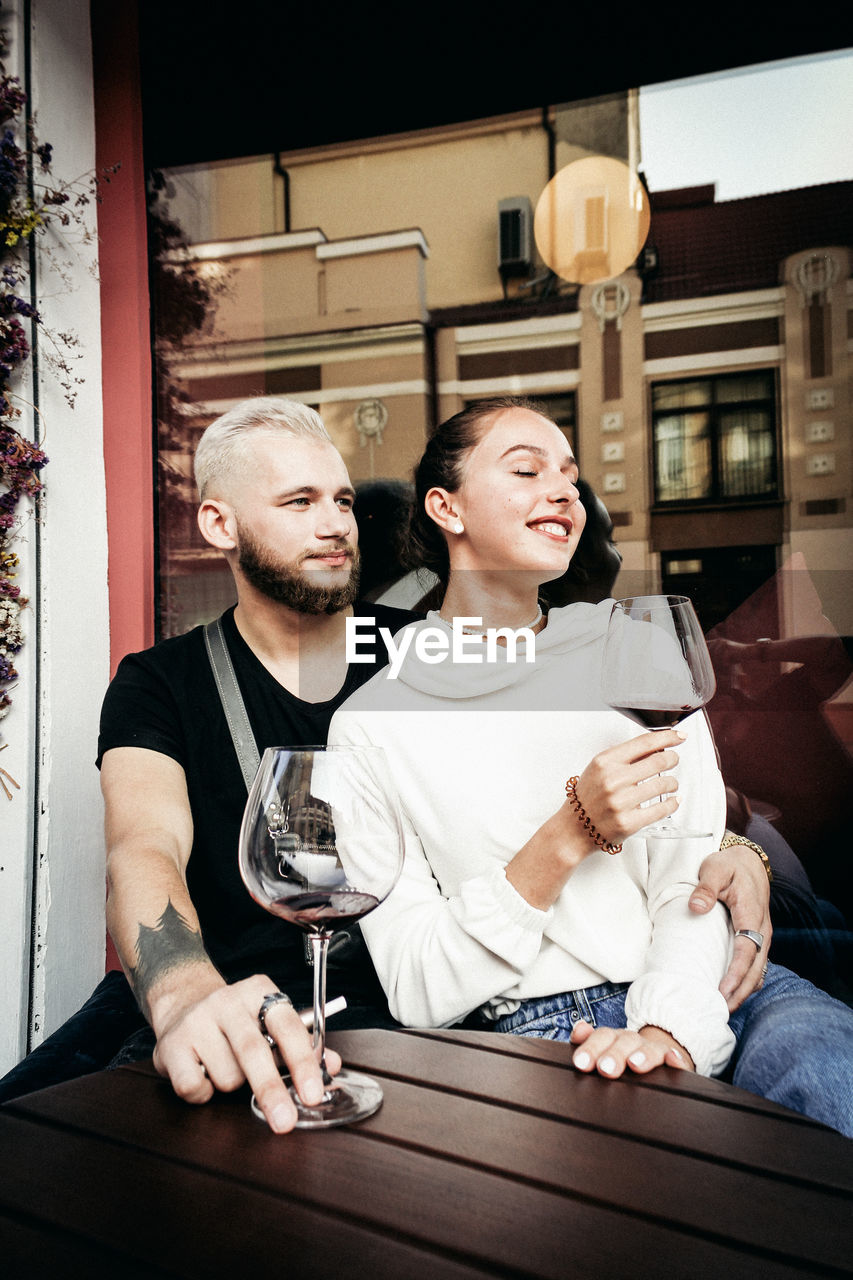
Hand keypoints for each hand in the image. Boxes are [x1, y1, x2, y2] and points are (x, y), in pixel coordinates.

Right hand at [151, 973, 341, 1131]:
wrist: (183, 1002)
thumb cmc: (237, 1021)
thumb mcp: (270, 1022)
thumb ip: (301, 1045)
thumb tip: (333, 1066)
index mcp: (259, 992)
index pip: (287, 1027)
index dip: (302, 1062)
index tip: (314, 1094)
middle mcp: (227, 1002)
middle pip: (254, 1052)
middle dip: (271, 1091)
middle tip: (286, 1121)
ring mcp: (196, 1021)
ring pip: (227, 1076)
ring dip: (232, 1086)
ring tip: (227, 1067)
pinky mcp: (171, 1045)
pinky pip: (195, 1087)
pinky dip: (204, 1093)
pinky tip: (204, 1074)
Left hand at [570, 1019, 693, 1076]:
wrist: (655, 1054)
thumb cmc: (622, 1056)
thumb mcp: (603, 1050)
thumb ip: (588, 1041)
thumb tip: (578, 1030)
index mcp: (614, 1038)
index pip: (602, 1037)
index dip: (591, 1048)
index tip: (581, 1064)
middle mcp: (633, 1041)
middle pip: (624, 1041)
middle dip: (614, 1054)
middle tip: (605, 1069)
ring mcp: (654, 1050)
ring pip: (649, 1048)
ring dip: (643, 1055)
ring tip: (635, 1065)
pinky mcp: (674, 1061)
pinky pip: (677, 1058)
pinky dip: (676, 1059)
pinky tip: (674, 1063)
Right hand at [572, 730, 683, 846]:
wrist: (574, 827)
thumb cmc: (589, 796)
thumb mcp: (600, 768)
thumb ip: (626, 756)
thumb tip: (657, 746)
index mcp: (605, 762)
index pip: (644, 743)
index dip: (667, 737)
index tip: (679, 736)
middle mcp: (613, 780)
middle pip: (659, 761)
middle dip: (673, 759)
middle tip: (674, 760)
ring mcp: (621, 802)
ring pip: (663, 784)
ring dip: (673, 782)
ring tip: (671, 783)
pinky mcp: (629, 823)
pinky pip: (661, 809)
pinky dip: (672, 803)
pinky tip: (672, 800)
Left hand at [689, 846, 770, 1011]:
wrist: (746, 861)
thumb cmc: (728, 865)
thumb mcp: (714, 869)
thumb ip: (705, 887)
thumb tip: (697, 906)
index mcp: (752, 915)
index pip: (747, 952)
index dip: (736, 974)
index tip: (722, 992)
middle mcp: (762, 929)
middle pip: (756, 969)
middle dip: (740, 992)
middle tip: (719, 1011)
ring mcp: (761, 936)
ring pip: (757, 971)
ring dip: (743, 991)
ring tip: (723, 1009)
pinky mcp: (756, 939)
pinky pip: (754, 966)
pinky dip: (745, 982)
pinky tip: (730, 993)